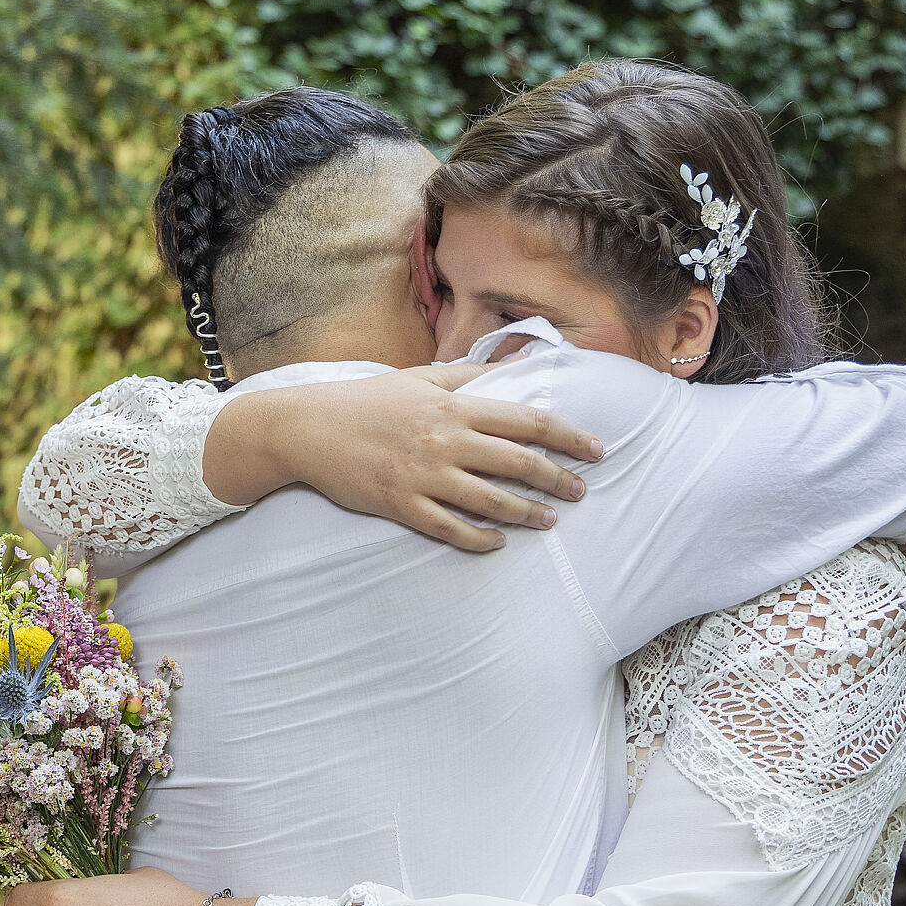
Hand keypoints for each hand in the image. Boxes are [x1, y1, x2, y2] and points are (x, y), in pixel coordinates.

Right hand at [209, 362, 602, 552]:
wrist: (308, 429)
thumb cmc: (366, 401)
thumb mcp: (420, 378)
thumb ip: (471, 375)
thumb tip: (517, 364)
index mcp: (454, 408)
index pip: (526, 422)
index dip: (567, 436)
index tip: (597, 449)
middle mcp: (445, 442)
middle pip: (516, 463)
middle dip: (556, 478)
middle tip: (581, 492)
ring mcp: (422, 476)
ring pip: (488, 500)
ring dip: (525, 512)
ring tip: (548, 520)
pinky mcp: (400, 504)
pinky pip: (448, 527)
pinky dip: (477, 537)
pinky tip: (496, 542)